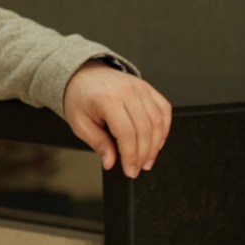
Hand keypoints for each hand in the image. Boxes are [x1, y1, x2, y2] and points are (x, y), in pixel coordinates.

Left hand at [62, 63, 172, 178]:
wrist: (84, 75)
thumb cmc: (80, 97)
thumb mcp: (80, 123)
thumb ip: (97, 143)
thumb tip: (111, 162)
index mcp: (108, 99)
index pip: (126, 134)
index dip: (130, 156)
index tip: (129, 170)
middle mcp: (127, 92)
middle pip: (144, 129)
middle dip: (143, 154)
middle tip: (138, 168)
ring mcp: (140, 88)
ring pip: (157, 121)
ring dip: (155, 145)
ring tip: (147, 160)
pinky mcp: (147, 88)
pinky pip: (164, 109)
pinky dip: (164, 128)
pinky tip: (157, 142)